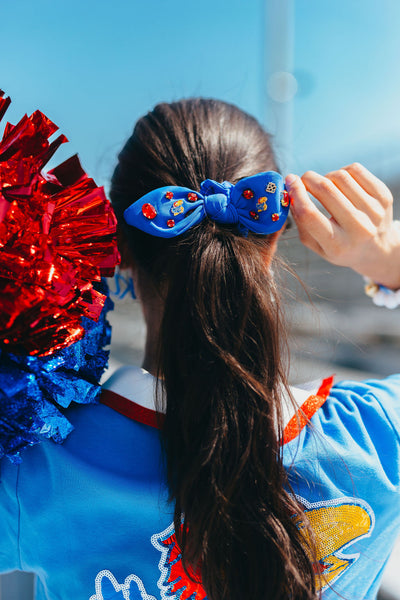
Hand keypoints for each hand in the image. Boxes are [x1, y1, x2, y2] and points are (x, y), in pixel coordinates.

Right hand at [285, 163, 399, 289]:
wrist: (377, 249)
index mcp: (337, 245)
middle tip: (301, 180)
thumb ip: (301, 222)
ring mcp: (374, 211)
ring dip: (326, 177)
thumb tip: (290, 191)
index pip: (310, 214)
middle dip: (308, 179)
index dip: (296, 194)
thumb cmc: (340, 246)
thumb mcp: (317, 245)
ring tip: (325, 188)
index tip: (289, 181)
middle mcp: (358, 229)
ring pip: (340, 177)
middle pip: (325, 190)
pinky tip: (341, 184)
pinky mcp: (383, 196)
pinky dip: (342, 172)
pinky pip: (355, 170)